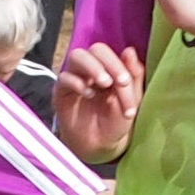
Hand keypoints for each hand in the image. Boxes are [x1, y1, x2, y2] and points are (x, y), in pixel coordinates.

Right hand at [56, 41, 145, 160]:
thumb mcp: (130, 101)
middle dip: (108, 63)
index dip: (119, 64)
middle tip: (117, 82)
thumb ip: (133, 76)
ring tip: (104, 84)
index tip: (125, 82)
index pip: (112, 54)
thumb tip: (129, 50)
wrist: (99, 146)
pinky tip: (88, 95)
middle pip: (95, 49)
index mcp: (110, 69)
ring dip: (92, 67)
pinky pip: (63, 78)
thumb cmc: (115, 123)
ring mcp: (75, 79)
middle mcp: (91, 70)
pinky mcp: (61, 92)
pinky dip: (77, 82)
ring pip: (77, 56)